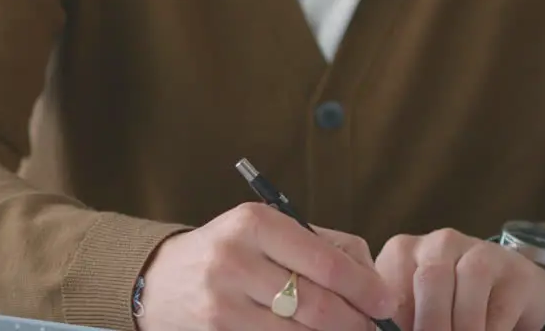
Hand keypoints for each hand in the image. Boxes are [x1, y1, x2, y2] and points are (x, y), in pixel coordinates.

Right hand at [135, 202, 397, 330]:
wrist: (159, 281)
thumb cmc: (229, 253)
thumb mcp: (268, 231)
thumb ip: (324, 245)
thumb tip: (374, 281)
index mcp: (254, 224)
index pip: (327, 265)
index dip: (366, 290)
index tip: (386, 302)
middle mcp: (234, 262)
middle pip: (319, 308)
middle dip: (356, 323)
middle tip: (371, 326)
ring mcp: (222, 306)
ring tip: (343, 330)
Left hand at [375, 228, 544, 330]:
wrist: (507, 288)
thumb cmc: (448, 303)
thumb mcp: (416, 306)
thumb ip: (401, 318)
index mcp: (403, 253)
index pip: (389, 285)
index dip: (392, 321)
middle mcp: (439, 243)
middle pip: (430, 280)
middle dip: (430, 323)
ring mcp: (479, 251)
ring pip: (470, 282)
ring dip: (463, 326)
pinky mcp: (514, 271)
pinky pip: (500, 305)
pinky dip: (490, 329)